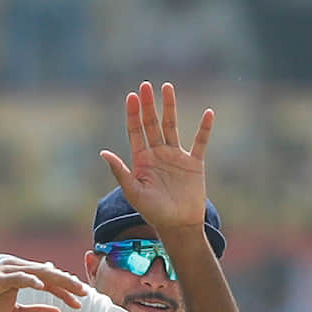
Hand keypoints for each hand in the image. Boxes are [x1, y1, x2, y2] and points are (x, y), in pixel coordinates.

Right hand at [0, 258, 87, 311]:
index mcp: (22, 276)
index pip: (49, 281)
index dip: (66, 291)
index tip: (81, 302)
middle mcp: (16, 269)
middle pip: (48, 274)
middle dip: (68, 284)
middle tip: (85, 293)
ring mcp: (7, 272)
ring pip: (38, 273)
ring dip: (56, 280)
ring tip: (73, 289)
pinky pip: (18, 278)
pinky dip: (31, 280)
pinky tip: (44, 287)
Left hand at [99, 82, 215, 237]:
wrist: (178, 225)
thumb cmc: (153, 212)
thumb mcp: (134, 192)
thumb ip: (120, 172)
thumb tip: (104, 152)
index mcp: (142, 160)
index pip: (135, 131)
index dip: (133, 114)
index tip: (131, 96)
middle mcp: (158, 154)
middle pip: (152, 124)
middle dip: (148, 105)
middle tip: (145, 85)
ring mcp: (176, 157)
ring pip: (172, 126)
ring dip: (170, 107)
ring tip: (167, 87)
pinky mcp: (194, 163)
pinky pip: (200, 142)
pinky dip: (204, 128)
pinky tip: (208, 113)